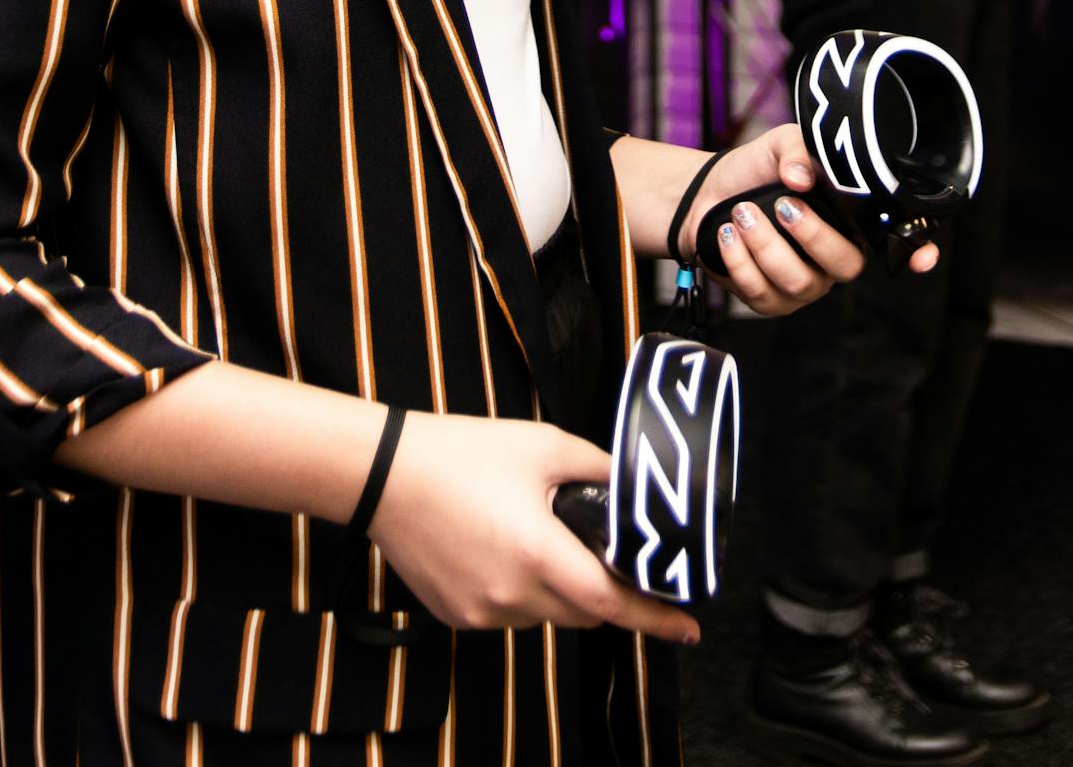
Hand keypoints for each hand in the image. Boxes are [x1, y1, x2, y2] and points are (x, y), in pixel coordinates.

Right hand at [368, 411, 699, 643]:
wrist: (385, 474)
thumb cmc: (460, 454)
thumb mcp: (542, 445)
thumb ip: (597, 468)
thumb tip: (631, 486)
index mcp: (536, 552)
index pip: (609, 601)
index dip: (653, 616)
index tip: (687, 627)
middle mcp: (510, 593)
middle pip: (582, 610)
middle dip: (601, 587)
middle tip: (603, 551)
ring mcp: (481, 612)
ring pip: (545, 613)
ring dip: (557, 587)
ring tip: (535, 532)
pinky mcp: (458, 615)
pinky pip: (509, 612)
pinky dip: (521, 589)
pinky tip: (502, 546)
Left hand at [679, 125, 937, 313]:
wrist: (709, 192)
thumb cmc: (757, 170)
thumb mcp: (781, 145)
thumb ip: (797, 150)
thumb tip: (801, 176)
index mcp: (851, 221)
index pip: (896, 241)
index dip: (916, 252)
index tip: (922, 257)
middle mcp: (835, 257)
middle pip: (847, 266)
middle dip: (813, 235)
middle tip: (783, 205)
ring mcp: (805, 284)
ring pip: (798, 281)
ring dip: (765, 244)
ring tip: (741, 214)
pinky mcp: (769, 300)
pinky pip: (761, 292)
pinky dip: (739, 259)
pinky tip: (728, 234)